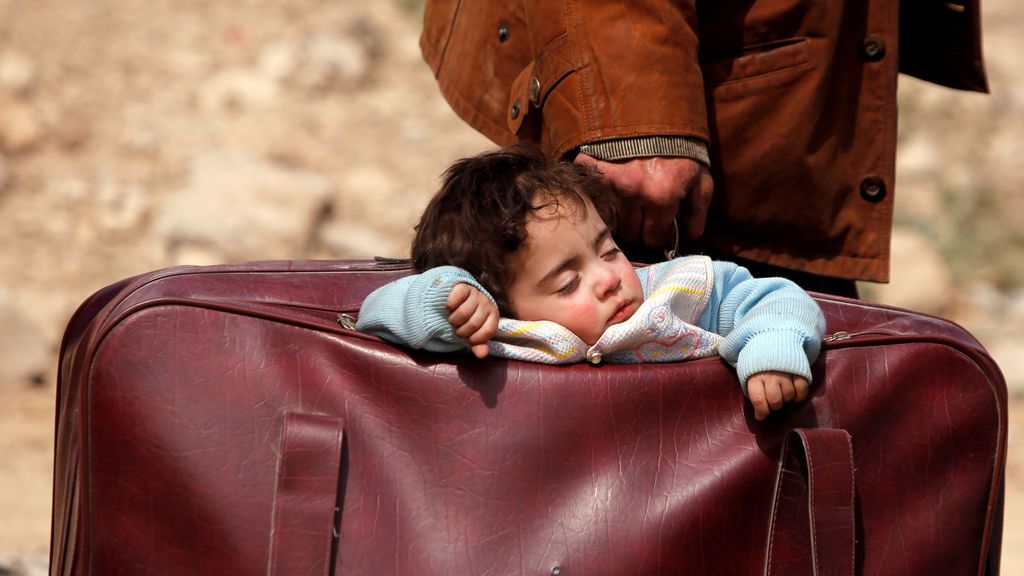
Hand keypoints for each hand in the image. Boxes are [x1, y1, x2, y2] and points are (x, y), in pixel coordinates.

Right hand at [446, 283, 498, 358]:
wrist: (459, 298)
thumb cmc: (468, 318)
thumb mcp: (473, 333)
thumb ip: (478, 344)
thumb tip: (481, 355)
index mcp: (493, 314)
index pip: (487, 331)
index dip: (475, 339)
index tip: (468, 338)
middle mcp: (487, 303)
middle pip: (473, 323)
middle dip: (461, 331)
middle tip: (457, 328)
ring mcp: (475, 294)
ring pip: (462, 313)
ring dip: (453, 320)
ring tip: (452, 320)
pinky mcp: (463, 287)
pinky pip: (454, 300)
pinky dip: (449, 307)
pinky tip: (449, 308)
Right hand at [575, 154, 713, 248]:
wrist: (653, 112)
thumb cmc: (680, 149)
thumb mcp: (700, 178)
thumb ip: (698, 211)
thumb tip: (687, 236)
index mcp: (661, 197)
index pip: (653, 237)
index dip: (658, 233)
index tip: (660, 225)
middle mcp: (632, 194)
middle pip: (630, 233)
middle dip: (640, 227)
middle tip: (645, 213)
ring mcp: (609, 182)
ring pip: (611, 222)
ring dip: (621, 217)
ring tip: (630, 202)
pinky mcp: (592, 171)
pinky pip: (593, 202)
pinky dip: (601, 202)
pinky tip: (612, 194)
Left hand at [745, 371, 809, 420]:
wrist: (771, 342)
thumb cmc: (757, 365)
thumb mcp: (748, 376)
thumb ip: (754, 395)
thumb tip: (760, 417)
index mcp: (755, 377)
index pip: (759, 400)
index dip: (762, 411)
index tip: (762, 414)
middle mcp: (770, 375)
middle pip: (775, 400)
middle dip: (775, 405)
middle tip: (774, 402)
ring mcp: (785, 372)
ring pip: (789, 395)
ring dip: (787, 398)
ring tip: (783, 393)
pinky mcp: (799, 370)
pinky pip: (802, 389)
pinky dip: (800, 395)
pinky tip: (795, 394)